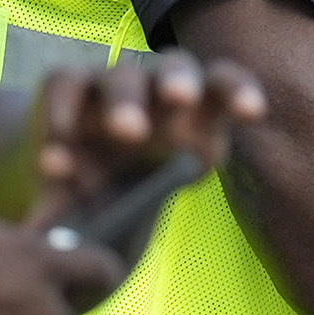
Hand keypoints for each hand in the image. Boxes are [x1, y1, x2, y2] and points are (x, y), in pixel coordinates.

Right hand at [27, 51, 262, 219]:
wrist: (67, 174)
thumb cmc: (127, 187)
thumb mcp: (148, 196)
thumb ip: (145, 203)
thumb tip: (114, 247)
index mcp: (194, 106)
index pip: (222, 83)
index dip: (238, 90)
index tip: (253, 112)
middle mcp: (154, 84)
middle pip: (176, 67)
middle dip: (180, 81)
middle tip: (182, 99)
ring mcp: (109, 81)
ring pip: (122, 75)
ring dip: (127, 101)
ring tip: (129, 133)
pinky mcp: (65, 84)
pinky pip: (65, 84)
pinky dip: (63, 114)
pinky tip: (60, 158)